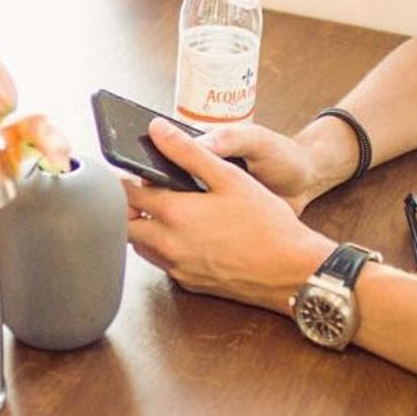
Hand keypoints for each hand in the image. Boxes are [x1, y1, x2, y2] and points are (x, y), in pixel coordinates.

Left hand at [124, 119, 332, 311]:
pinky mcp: (189, 284)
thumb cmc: (267, 224)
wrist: (292, 271)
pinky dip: (161, 247)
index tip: (128, 171)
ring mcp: (177, 268)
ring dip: (142, 228)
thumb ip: (188, 153)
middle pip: (125, 224)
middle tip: (143, 192)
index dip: (124, 179)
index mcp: (175, 214)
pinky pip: (161, 263)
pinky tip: (183, 235)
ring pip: (140, 246)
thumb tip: (157, 131)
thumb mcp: (229, 177)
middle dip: (127, 207)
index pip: (127, 194)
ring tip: (163, 211)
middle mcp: (169, 245)